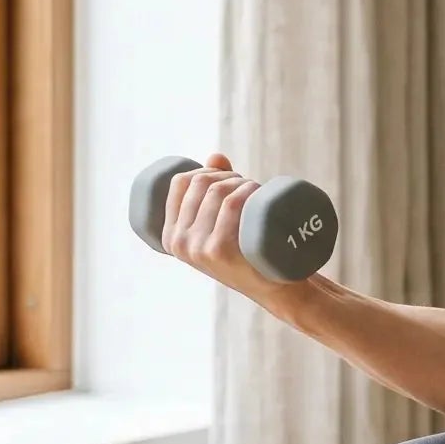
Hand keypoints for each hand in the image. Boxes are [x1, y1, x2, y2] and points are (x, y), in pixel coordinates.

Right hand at [161, 153, 288, 303]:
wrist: (274, 286)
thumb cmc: (247, 251)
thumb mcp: (220, 225)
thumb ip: (213, 190)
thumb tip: (216, 156)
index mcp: (170, 236)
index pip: (179, 183)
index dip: (206, 170)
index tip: (227, 178)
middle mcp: (179, 243)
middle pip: (202, 183)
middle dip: (228, 175)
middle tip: (248, 187)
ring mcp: (199, 248)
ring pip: (219, 191)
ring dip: (243, 182)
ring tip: (258, 192)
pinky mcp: (220, 251)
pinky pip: (230, 205)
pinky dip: (247, 191)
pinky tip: (258, 193)